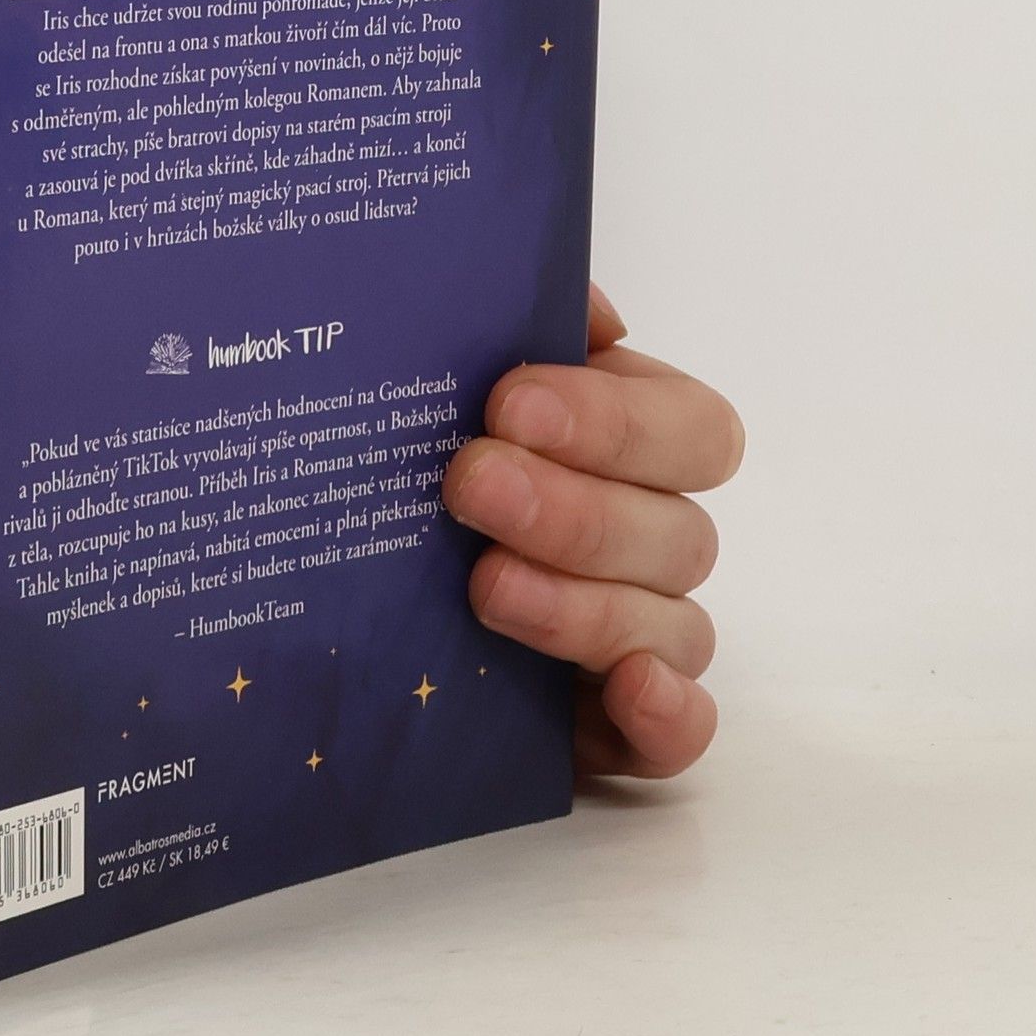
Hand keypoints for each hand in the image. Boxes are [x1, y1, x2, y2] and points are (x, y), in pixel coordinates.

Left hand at [442, 286, 742, 778]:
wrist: (346, 585)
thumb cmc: (414, 459)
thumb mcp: (438, 381)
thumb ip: (498, 324)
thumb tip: (576, 304)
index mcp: (632, 444)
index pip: (688, 429)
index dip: (614, 420)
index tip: (507, 404)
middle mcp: (651, 537)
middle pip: (675, 530)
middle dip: (572, 507)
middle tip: (469, 484)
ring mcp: (644, 635)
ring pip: (670, 625)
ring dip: (583, 604)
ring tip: (484, 586)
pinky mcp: (617, 726)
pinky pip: (678, 731)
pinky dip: (667, 715)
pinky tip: (627, 688)